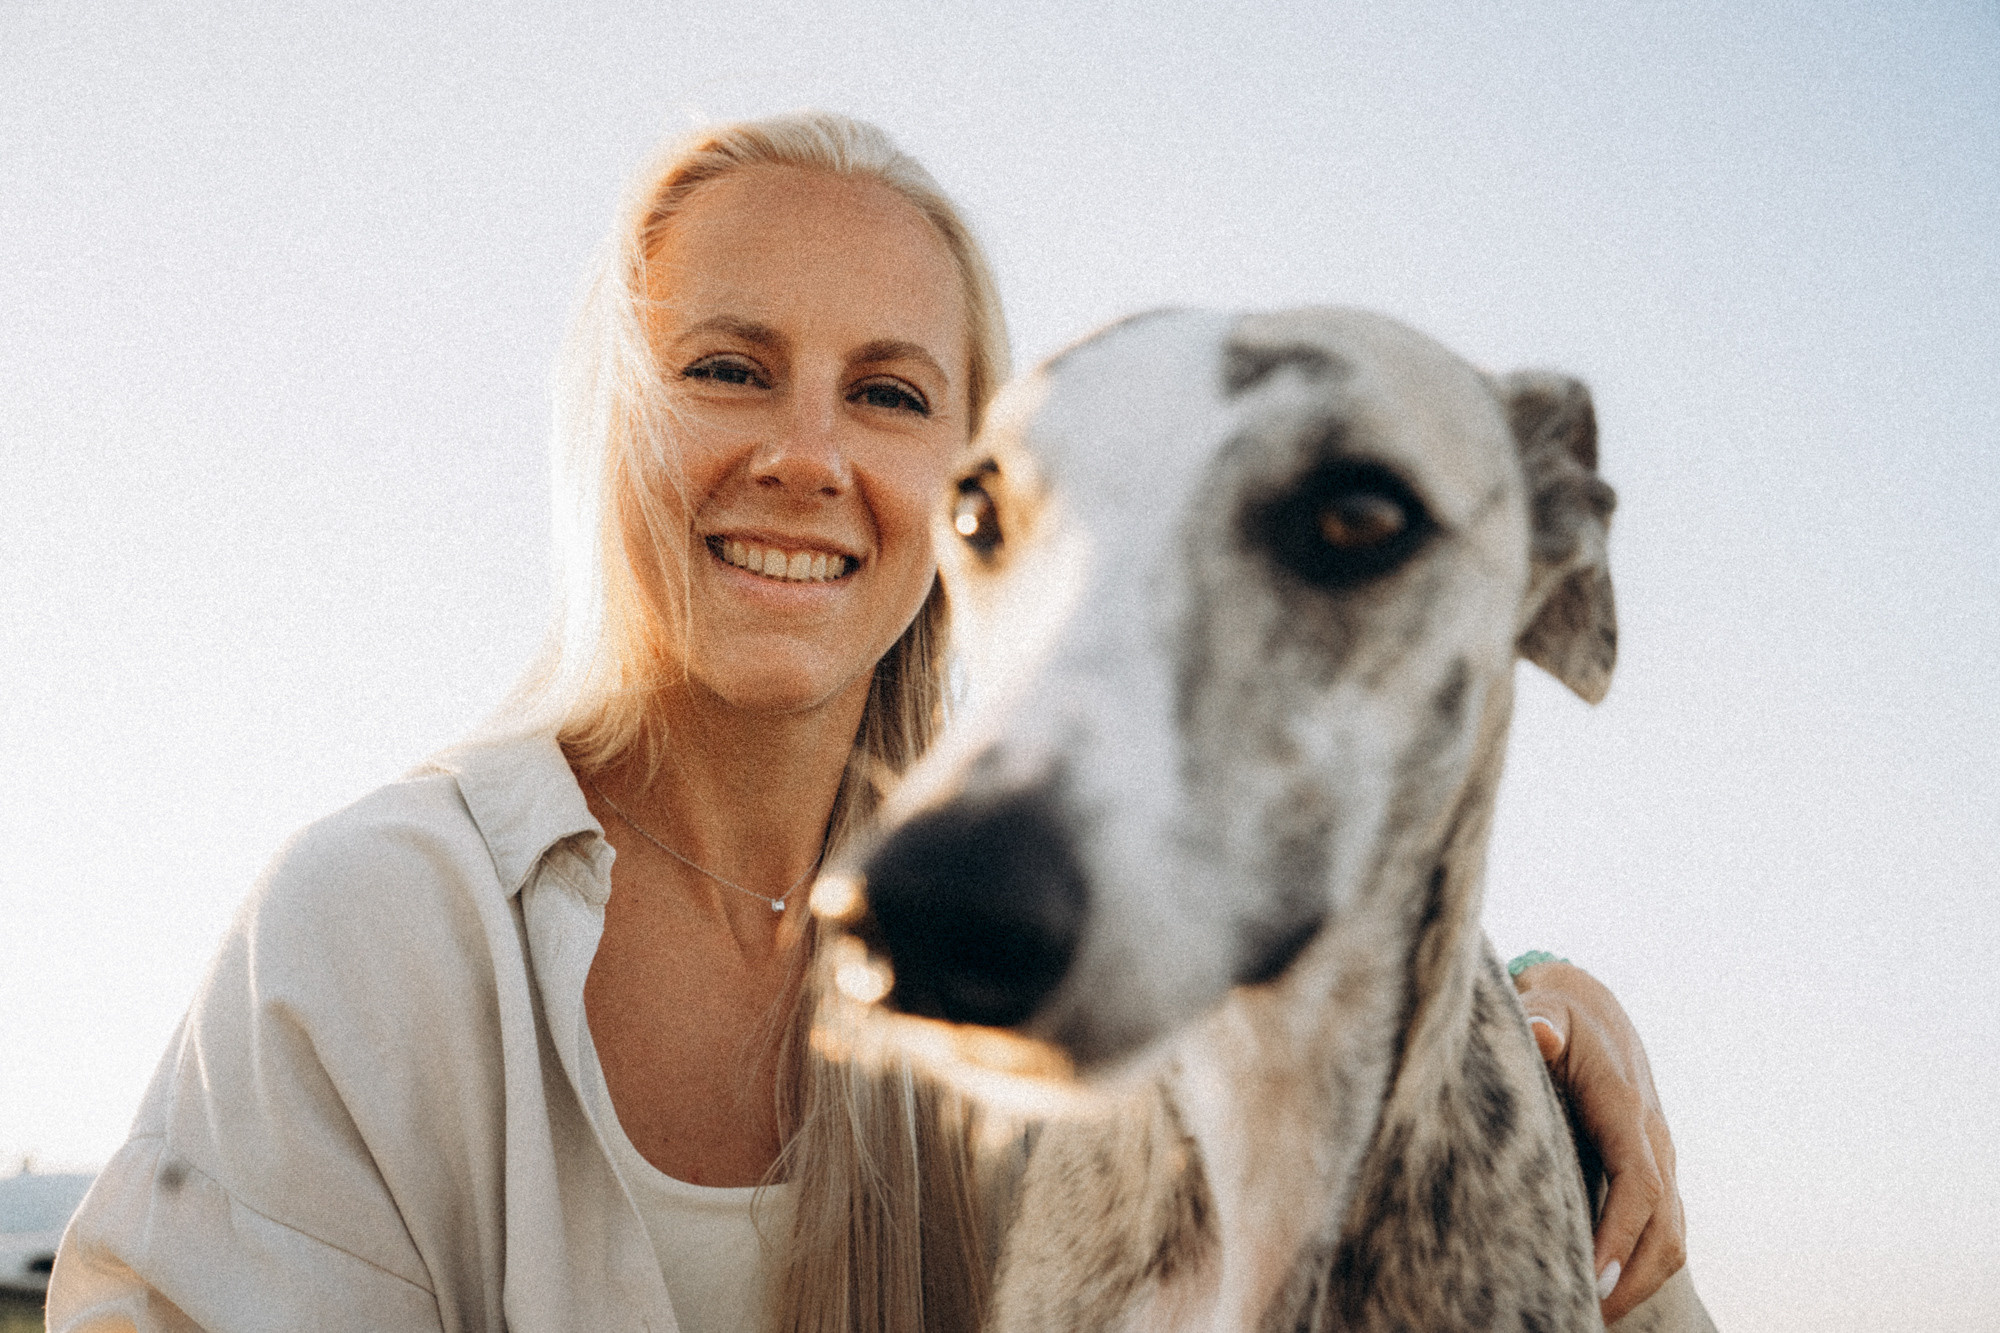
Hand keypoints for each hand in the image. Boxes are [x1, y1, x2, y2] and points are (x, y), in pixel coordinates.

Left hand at [1514, 961, 1685, 1323]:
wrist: (1591, 1004)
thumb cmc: (1557, 1011)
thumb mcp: (1545, 1007)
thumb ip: (1540, 1020)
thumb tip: (1544, 1034)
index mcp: (1627, 1108)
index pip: (1638, 1182)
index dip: (1620, 1232)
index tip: (1594, 1277)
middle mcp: (1654, 1138)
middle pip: (1665, 1227)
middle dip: (1633, 1278)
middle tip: (1584, 1315)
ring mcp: (1659, 1156)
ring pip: (1671, 1236)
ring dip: (1639, 1281)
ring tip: (1589, 1314)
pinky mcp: (1651, 1167)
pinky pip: (1660, 1228)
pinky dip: (1640, 1265)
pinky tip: (1600, 1286)